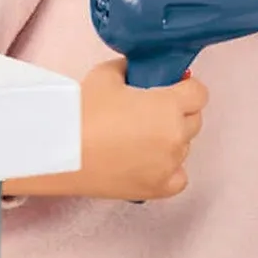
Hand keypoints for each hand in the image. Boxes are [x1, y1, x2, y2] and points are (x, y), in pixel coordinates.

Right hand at [78, 58, 207, 200]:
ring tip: (136, 139)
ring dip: (168, 141)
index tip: (169, 90)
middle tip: (146, 113)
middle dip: (176, 114)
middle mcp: (176, 136)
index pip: (199, 93)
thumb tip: (136, 70)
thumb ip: (129, 69)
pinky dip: (168, 170)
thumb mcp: (104, 75)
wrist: (58, 152)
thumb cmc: (80, 113)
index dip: (184, 89)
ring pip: (183, 148)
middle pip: (193, 121)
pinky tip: (147, 162)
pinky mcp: (157, 188)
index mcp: (169, 105)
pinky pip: (178, 177)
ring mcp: (169, 165)